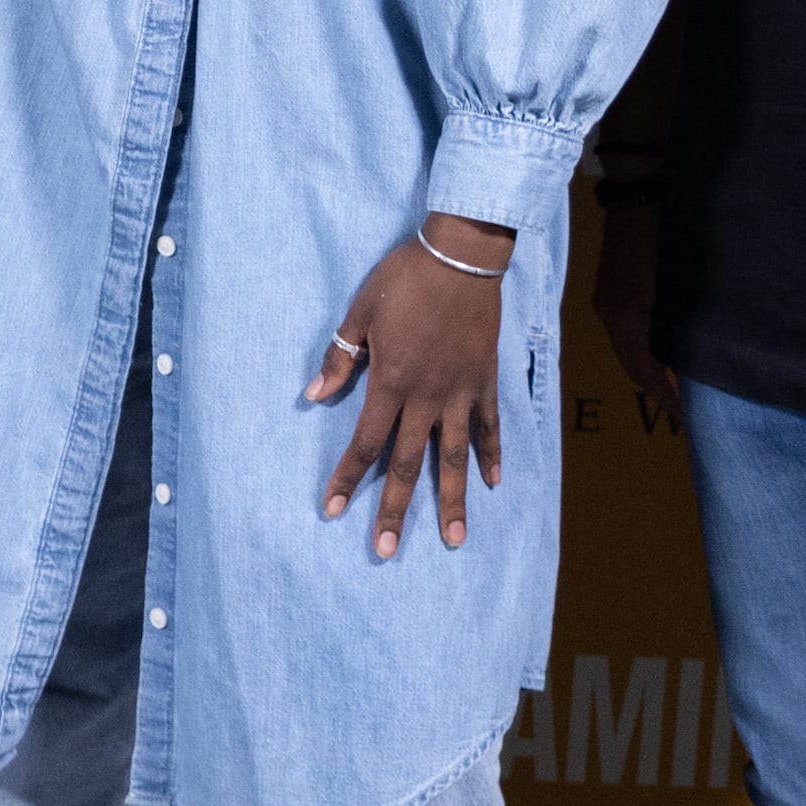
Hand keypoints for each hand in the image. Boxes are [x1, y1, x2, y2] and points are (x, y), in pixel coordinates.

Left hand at [307, 218, 511, 559]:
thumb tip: (314, 394)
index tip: (332, 510)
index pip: (364, 443)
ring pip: (454, 458)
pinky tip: (492, 483)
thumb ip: (340, 357)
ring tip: (450, 539)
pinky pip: (489, 427)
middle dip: (393, 509)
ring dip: (450, 500)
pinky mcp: (486, 382)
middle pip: (407, 464)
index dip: (347, 478)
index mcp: (391, 383)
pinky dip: (492, 455)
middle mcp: (427, 397)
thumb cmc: (405, 279)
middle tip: (384, 549)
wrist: (462, 256)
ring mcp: (461, 393)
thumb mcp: (361, 313)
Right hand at [595, 192, 678, 417]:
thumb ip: (679, 322)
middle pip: (630, 364)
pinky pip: (625, 335)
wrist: (638, 201)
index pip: (643, 368)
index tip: (681, 416)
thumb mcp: (678, 283)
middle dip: (652, 389)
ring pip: (626, 350)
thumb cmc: (664, 238)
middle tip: (677, 411)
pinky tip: (659, 355)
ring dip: (646, 371)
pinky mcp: (610, 294)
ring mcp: (606, 304)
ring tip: (670, 388)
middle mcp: (610, 316)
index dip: (662, 394)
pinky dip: (641, 352)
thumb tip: (691, 358)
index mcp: (626, 317)